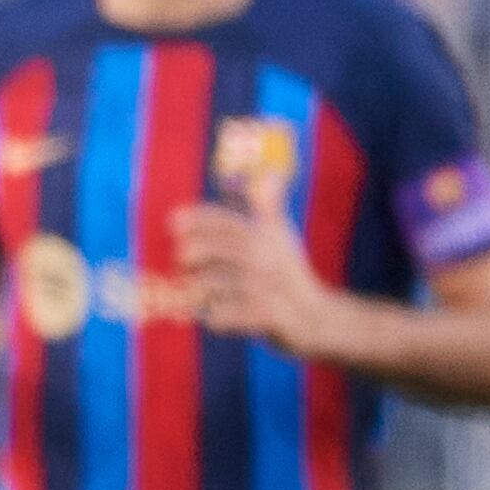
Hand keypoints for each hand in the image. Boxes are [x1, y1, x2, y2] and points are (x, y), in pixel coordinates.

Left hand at [175, 158, 335, 359]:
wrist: (316, 316)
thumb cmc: (289, 272)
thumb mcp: (281, 236)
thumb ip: (269, 205)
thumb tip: (271, 171)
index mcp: (265, 234)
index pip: (225, 220)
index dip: (197, 218)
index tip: (173, 222)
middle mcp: (264, 257)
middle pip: (210, 248)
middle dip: (188, 255)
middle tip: (185, 266)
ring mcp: (264, 287)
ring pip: (210, 283)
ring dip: (196, 289)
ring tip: (196, 294)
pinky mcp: (264, 316)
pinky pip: (222, 316)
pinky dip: (214, 318)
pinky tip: (214, 316)